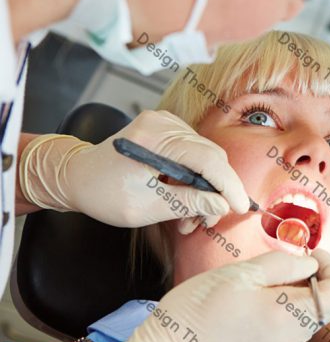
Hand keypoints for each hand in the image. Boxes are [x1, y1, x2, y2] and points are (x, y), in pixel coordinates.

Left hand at [18, 110, 248, 227]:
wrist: (76, 176)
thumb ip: (187, 203)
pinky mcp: (166, 127)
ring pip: (205, 156)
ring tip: (192, 215)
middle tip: (209, 219)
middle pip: (210, 156)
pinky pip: (195, 152)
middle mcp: (162, 123)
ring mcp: (165, 122)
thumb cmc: (103, 194)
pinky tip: (185, 196)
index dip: (228, 185)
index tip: (241, 207)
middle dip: (216, 190)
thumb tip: (222, 205)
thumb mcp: (145, 207)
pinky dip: (195, 176)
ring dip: (205, 187)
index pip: (207, 159)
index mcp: (154, 139)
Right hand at [109, 249, 329, 341]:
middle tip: (288, 258)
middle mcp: (290, 339)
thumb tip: (310, 263)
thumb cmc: (197, 310)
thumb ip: (282, 264)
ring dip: (298, 290)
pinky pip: (289, 326)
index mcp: (289, 317)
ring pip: (307, 315)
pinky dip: (284, 306)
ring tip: (266, 275)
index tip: (312, 252)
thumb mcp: (240, 273)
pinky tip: (256, 295)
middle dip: (315, 276)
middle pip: (326, 305)